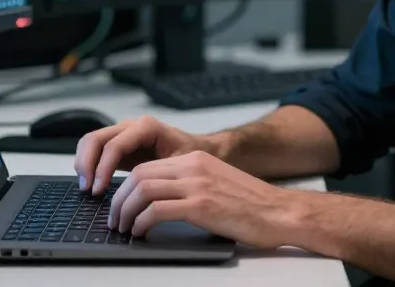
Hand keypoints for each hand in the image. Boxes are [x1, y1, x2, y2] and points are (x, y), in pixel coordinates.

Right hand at [74, 115, 208, 194]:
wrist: (199, 149)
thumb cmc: (192, 157)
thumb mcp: (181, 164)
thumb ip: (161, 173)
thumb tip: (141, 193)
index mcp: (146, 128)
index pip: (114, 145)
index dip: (102, 168)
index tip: (99, 190)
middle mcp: (131, 126)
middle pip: (96, 139)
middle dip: (87, 164)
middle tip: (88, 190)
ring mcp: (122, 133)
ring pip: (90, 142)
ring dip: (83, 164)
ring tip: (87, 188)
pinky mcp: (118, 144)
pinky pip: (94, 149)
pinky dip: (88, 164)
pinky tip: (92, 183)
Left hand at [108, 150, 296, 248]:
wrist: (279, 212)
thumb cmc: (251, 205)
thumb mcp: (216, 184)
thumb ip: (190, 186)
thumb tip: (157, 202)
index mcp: (196, 160)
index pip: (147, 166)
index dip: (125, 187)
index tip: (119, 205)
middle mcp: (193, 166)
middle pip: (139, 175)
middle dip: (119, 199)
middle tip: (115, 220)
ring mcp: (197, 184)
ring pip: (142, 189)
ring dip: (126, 211)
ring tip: (124, 229)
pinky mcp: (201, 205)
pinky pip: (157, 210)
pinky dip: (142, 223)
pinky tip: (142, 233)